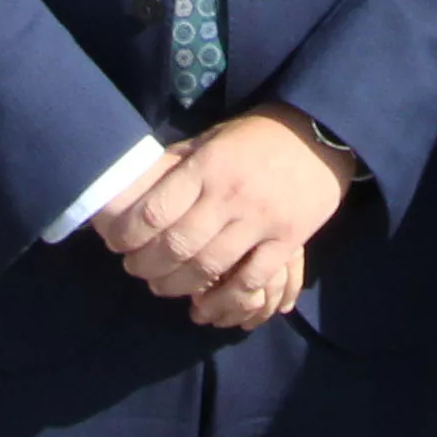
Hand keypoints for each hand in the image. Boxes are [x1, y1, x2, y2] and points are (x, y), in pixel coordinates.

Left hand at [95, 109, 352, 312]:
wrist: (319, 134)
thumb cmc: (255, 138)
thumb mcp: (209, 140)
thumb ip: (176, 166)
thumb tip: (129, 189)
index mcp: (207, 166)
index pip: (156, 210)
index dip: (129, 234)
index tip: (117, 244)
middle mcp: (230, 195)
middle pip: (178, 245)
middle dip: (147, 265)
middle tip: (134, 270)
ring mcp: (261, 220)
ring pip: (209, 266)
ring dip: (177, 285)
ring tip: (160, 286)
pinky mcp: (288, 241)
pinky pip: (251, 279)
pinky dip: (223, 297)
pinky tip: (204, 302)